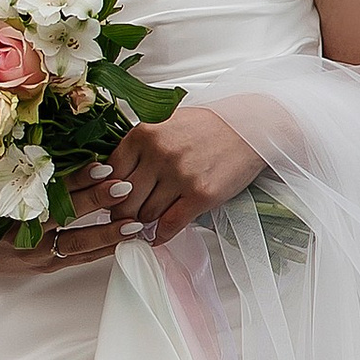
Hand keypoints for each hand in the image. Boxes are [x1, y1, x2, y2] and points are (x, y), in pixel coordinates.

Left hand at [102, 104, 264, 250]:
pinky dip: (161, 235)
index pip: (110, 174)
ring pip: (145, 215)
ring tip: (147, 222)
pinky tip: (158, 235)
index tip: (112, 199)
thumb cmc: (207, 127)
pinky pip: (169, 226)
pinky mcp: (200, 195)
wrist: (250, 128)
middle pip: (123, 200)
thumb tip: (111, 176)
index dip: (108, 192)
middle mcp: (159, 154)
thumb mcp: (165, 123)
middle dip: (122, 213)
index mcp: (144, 133)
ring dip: (145, 223)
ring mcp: (180, 176)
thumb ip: (139, 146)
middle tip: (126, 217)